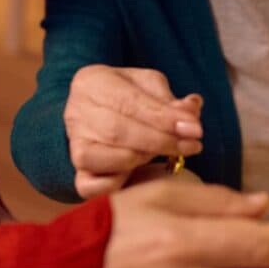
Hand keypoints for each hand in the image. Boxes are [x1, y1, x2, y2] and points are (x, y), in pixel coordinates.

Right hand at [63, 65, 202, 198]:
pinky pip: (90, 185)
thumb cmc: (128, 98)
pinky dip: (116, 182)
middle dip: (160, 140)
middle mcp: (75, 112)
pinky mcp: (77, 172)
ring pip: (103, 157)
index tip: (195, 129)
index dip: (163, 118)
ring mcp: (73, 144)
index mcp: (91, 82)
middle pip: (117, 130)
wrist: (101, 115)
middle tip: (192, 145)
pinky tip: (136, 173)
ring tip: (165, 153)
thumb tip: (192, 112)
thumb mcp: (149, 88)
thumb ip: (169, 100)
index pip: (128, 101)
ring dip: (141, 157)